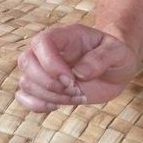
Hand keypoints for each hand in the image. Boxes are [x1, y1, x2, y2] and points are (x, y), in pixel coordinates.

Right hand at [16, 25, 138, 112]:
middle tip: (77, 90)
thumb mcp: (118, 52)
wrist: (115, 68)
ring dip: (50, 97)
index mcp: (64, 36)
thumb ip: (101, 58)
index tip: (73, 80)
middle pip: (26, 62)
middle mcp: (47, 51)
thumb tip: (80, 73)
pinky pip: (24, 97)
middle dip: (50, 84)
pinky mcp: (45, 88)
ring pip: (26, 82)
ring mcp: (43, 70)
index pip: (41, 43)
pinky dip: (36, 105)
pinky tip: (57, 105)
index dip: (51, 64)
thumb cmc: (116, 55)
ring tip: (77, 97)